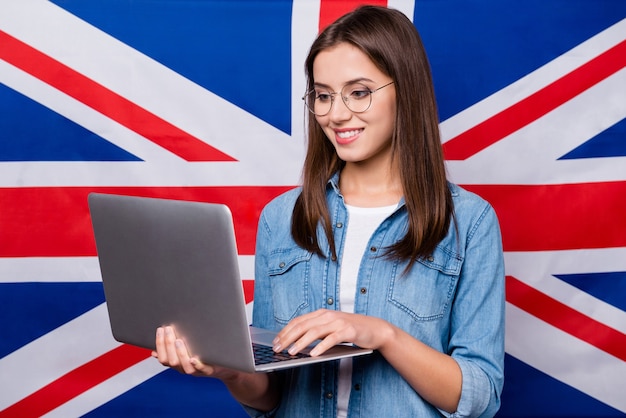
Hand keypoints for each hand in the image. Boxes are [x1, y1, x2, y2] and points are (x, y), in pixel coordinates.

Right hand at [152, 326, 240, 380]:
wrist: (225, 367)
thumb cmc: (204, 355)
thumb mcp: (188, 351)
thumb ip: (173, 349)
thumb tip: (154, 350)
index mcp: (178, 363)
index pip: (163, 357)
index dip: (159, 344)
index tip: (160, 329)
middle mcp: (185, 368)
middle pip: (171, 361)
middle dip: (168, 344)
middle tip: (169, 329)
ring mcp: (197, 371)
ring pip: (185, 366)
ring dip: (180, 353)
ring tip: (178, 340)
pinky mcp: (210, 371)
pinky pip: (202, 370)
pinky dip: (197, 365)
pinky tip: (193, 358)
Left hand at [272, 309, 393, 356]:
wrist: (374, 329)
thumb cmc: (350, 330)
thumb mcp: (330, 328)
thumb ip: (316, 331)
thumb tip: (296, 342)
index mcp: (321, 314)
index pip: (298, 321)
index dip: (285, 331)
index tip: (275, 342)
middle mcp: (328, 315)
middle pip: (303, 325)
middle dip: (287, 337)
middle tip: (277, 348)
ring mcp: (338, 322)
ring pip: (314, 331)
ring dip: (301, 342)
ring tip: (291, 352)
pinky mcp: (348, 331)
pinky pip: (331, 339)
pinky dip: (321, 347)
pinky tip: (313, 355)